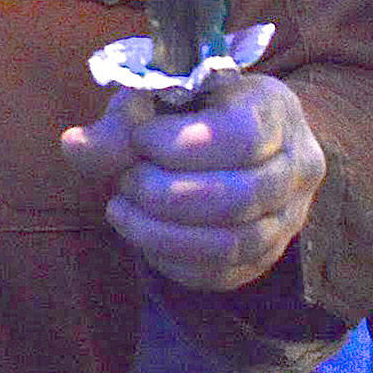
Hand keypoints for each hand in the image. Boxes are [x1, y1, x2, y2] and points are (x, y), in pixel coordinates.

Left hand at [60, 71, 325, 290]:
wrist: (233, 139)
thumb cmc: (190, 110)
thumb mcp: (157, 98)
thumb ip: (119, 124)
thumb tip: (75, 148)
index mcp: (275, 109)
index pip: (241, 138)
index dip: (180, 145)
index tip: (140, 138)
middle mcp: (297, 166)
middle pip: (237, 197)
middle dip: (165, 195)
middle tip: (125, 180)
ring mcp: (289, 217)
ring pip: (233, 244)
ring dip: (163, 233)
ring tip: (122, 211)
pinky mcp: (266, 256)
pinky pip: (223, 274)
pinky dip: (173, 260)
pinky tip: (143, 237)